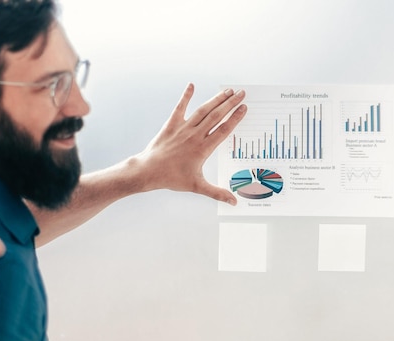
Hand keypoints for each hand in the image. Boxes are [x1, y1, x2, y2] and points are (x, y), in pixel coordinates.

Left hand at [136, 83, 246, 203]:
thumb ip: (217, 193)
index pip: (224, 130)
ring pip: (202, 110)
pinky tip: (191, 85)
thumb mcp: (197, 186)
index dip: (235, 117)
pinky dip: (186, 96)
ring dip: (215, 99)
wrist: (149, 171)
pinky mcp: (171, 125)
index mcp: (203, 148)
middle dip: (230, 103)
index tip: (244, 108)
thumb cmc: (172, 179)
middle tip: (241, 93)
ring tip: (227, 91)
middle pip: (216, 115)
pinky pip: (180, 107)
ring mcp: (183, 128)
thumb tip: (233, 201)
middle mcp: (194, 135)